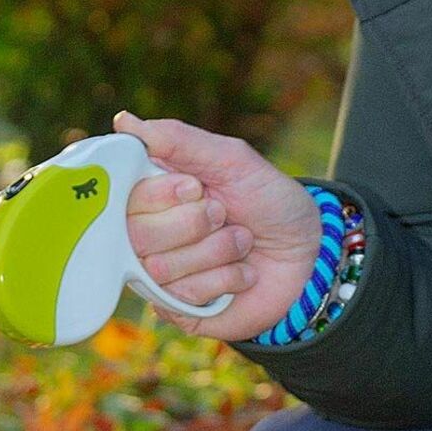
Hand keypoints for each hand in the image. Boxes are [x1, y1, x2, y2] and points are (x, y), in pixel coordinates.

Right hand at [114, 111, 321, 341]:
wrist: (308, 252)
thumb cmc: (268, 203)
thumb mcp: (230, 160)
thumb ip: (178, 141)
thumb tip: (123, 122)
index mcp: (153, 199)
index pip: (126, 198)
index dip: (163, 194)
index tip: (197, 187)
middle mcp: (148, 239)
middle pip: (139, 235)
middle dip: (194, 223)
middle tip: (224, 216)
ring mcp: (160, 278)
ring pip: (162, 267)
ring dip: (217, 251)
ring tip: (241, 244)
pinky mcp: (178, 309)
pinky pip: (185, 295)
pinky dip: (226, 278)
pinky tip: (243, 274)